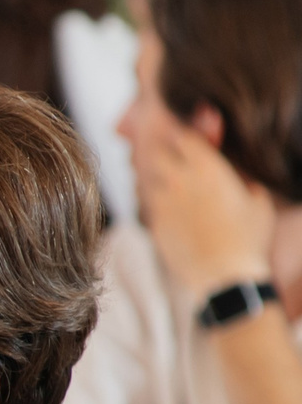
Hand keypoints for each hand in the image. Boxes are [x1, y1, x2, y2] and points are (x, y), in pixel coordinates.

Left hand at [137, 111, 278, 298]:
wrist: (225, 275)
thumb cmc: (249, 235)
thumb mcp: (256, 196)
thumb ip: (240, 172)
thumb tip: (231, 164)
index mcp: (207, 167)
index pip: (184, 133)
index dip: (184, 128)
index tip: (186, 128)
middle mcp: (178, 180)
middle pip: (157, 150)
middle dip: (163, 147)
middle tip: (171, 149)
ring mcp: (161, 202)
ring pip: (147, 176)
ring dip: (157, 173)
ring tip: (171, 178)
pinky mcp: (152, 223)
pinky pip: (148, 201)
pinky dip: (155, 197)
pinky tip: (169, 202)